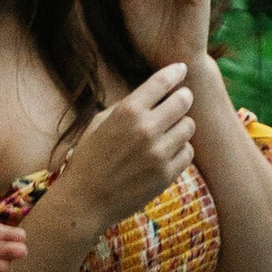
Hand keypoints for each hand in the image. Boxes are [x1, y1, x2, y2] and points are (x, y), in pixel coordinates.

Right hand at [62, 64, 197, 239]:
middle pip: (184, 100)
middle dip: (182, 98)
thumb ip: (128, 105)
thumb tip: (157, 91)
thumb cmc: (89, 159)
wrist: (83, 203)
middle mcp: (145, 129)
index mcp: (126, 112)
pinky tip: (165, 154)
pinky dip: (180, 151)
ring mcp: (158, 153)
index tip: (181, 69)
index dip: (175, 72)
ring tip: (166, 133)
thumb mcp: (99, 123)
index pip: (163, 81)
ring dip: (180, 127)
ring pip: (189, 126)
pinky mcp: (166, 175)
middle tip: (177, 103)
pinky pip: (188, 152)